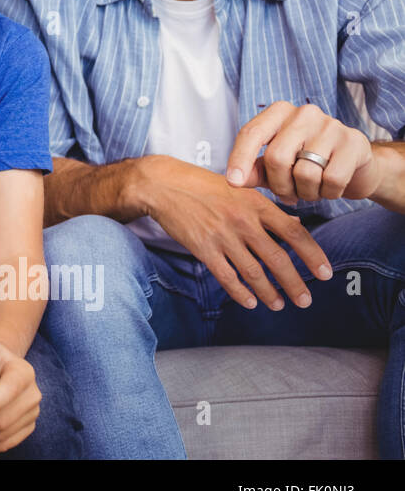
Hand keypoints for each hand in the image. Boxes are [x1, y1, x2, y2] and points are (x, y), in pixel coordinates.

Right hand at [144, 156, 331, 310]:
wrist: (164, 185)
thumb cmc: (203, 185)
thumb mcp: (241, 189)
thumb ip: (268, 208)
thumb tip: (297, 225)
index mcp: (256, 204)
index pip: (294, 234)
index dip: (313, 256)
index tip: (325, 274)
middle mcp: (243, 221)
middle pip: (277, 258)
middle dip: (295, 283)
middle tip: (305, 300)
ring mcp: (222, 236)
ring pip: (253, 272)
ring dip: (270, 292)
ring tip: (279, 305)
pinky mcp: (203, 248)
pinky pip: (226, 276)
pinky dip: (240, 292)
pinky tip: (250, 302)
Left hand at [226, 101, 381, 204]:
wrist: (355, 166)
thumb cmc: (308, 163)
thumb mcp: (276, 166)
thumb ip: (254, 170)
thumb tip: (234, 180)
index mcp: (279, 112)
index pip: (251, 133)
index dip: (239, 159)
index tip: (233, 182)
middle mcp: (304, 113)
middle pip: (277, 158)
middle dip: (280, 185)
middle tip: (289, 193)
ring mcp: (331, 125)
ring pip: (305, 173)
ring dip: (306, 192)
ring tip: (311, 189)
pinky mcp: (353, 142)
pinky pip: (332, 180)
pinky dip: (328, 193)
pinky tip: (331, 187)